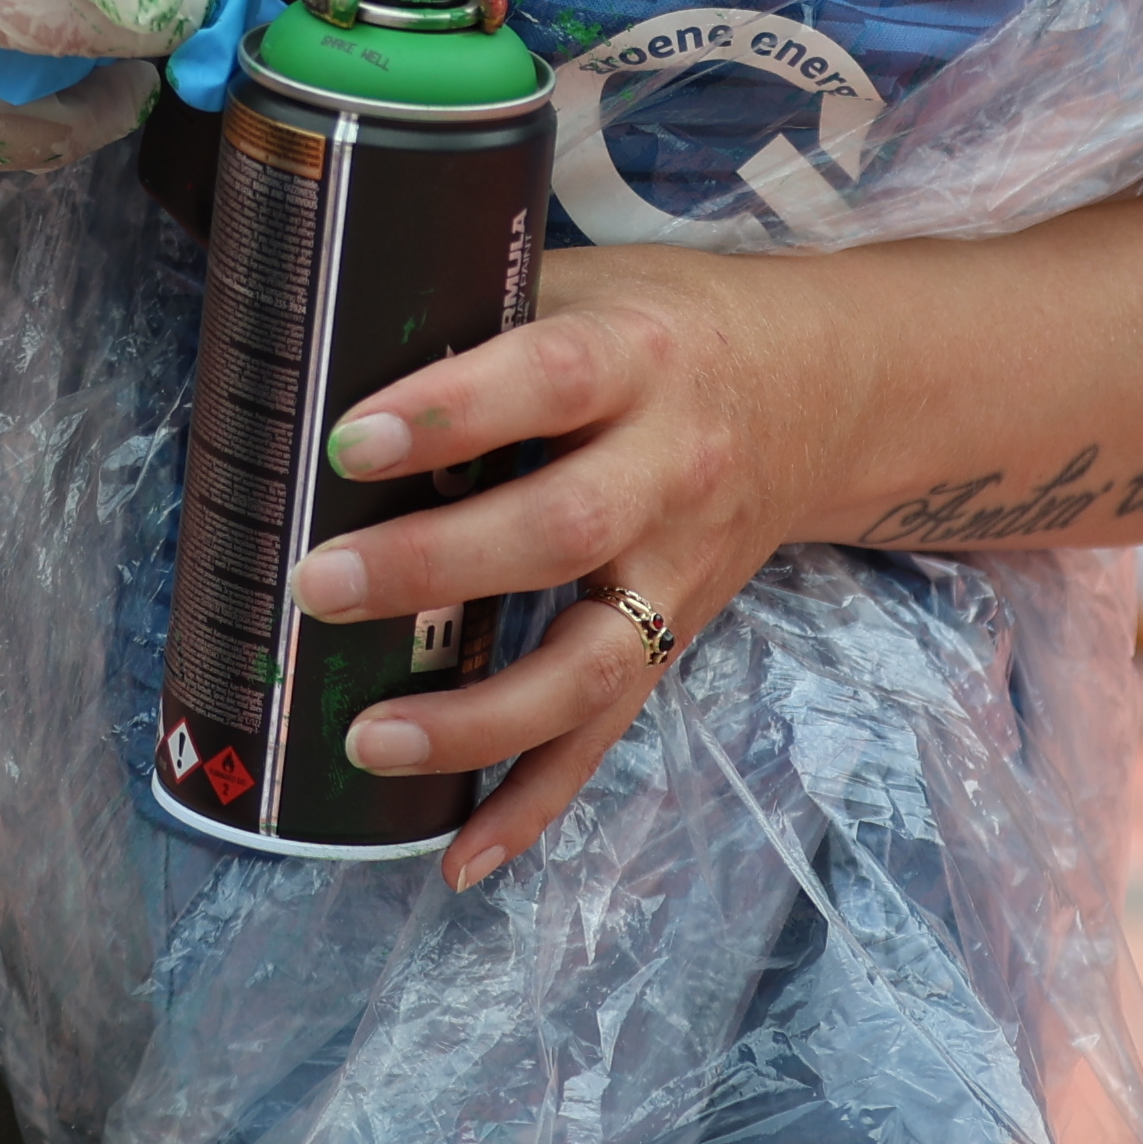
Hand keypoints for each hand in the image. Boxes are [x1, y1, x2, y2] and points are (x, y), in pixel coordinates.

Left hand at [267, 238, 851, 887]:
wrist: (823, 390)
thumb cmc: (665, 329)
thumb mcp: (591, 288)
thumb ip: (482, 314)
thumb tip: (320, 334)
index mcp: (640, 358)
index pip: (548, 380)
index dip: (452, 413)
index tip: (351, 441)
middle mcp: (671, 469)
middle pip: (559, 530)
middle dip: (434, 566)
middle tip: (321, 584)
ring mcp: (679, 570)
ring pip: (588, 663)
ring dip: (476, 717)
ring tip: (368, 739)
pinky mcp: (674, 643)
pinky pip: (606, 736)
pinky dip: (535, 803)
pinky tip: (461, 855)